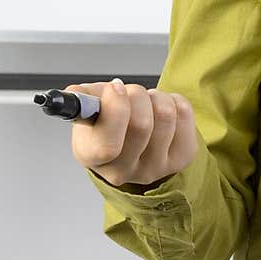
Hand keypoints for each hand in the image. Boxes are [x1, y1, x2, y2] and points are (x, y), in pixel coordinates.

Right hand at [66, 78, 198, 186]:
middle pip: (141, 125)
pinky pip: (184, 114)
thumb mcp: (87, 110)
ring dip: (155, 96)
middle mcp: (124, 170)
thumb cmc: (107, 122)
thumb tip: (76, 93)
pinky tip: (161, 108)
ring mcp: (155, 168)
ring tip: (146, 101)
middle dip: (136, 94)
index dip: (115, 111)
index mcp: (92, 157)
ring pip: (166, 115)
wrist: (132, 138)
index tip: (115, 88)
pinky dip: (173, 99)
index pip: (107, 146)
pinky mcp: (181, 157)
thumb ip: (80, 98)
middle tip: (129, 92)